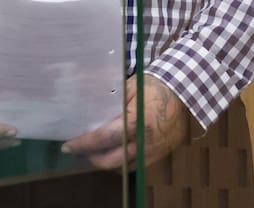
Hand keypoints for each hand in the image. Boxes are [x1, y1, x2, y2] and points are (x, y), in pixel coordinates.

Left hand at [61, 74, 189, 169]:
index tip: (68, 146)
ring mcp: (154, 151)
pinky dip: (123, 161)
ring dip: (107, 161)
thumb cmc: (154, 85)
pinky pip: (137, 166)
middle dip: (92, 157)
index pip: (103, 139)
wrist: (185, 90)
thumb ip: (107, 98)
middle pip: (111, 160)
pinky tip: (116, 151)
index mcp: (135, 122)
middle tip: (80, 149)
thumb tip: (82, 95)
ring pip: (123, 167)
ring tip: (96, 150)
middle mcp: (144, 142)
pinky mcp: (161, 155)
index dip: (84, 144)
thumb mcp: (128, 86)